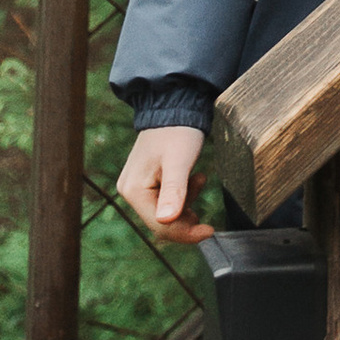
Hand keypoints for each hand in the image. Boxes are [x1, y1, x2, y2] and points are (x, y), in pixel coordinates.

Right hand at [119, 126, 213, 244]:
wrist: (175, 106)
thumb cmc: (177, 131)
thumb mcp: (179, 161)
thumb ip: (173, 191)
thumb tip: (166, 221)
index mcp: (134, 190)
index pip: (160, 225)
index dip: (185, 233)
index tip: (209, 231)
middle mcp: (130, 191)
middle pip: (161, 222)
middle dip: (185, 221)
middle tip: (206, 215)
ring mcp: (137, 187)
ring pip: (165, 212)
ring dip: (186, 204)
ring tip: (199, 179)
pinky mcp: (147, 182)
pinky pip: (165, 200)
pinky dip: (183, 195)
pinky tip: (194, 178)